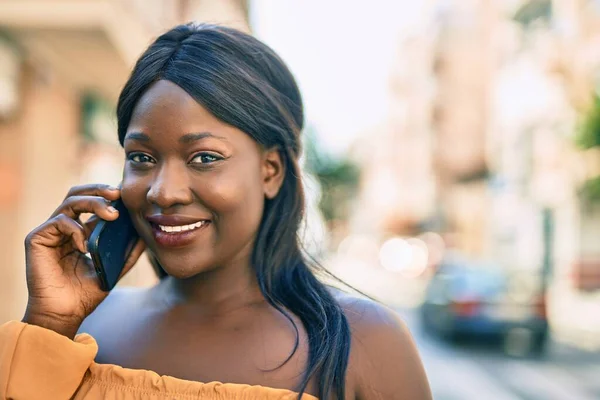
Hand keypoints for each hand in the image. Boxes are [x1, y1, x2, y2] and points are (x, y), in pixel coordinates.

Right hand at [22, 184, 145, 337]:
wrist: (65, 314)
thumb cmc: (85, 294)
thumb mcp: (113, 269)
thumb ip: (127, 252)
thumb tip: (145, 234)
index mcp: (78, 232)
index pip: (90, 203)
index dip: (107, 195)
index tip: (126, 195)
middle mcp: (62, 229)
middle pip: (77, 194)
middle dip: (98, 189)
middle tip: (118, 193)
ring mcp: (49, 232)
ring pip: (70, 202)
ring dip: (93, 204)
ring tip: (112, 215)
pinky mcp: (36, 239)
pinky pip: (59, 221)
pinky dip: (76, 229)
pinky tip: (85, 247)